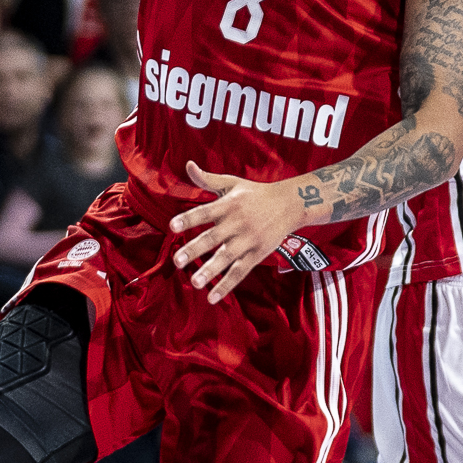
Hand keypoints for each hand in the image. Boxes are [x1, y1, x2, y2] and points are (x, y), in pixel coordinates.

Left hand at [168, 165, 305, 302]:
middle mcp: (237, 223)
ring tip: (194, 282)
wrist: (290, 204)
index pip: (204, 212)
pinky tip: (212, 297)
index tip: (172, 226)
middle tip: (177, 260)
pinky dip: (226, 285)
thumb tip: (188, 165)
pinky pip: (240, 272)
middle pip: (213, 238)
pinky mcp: (257, 254)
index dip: (188, 219)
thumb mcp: (232, 183)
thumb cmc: (255, 193)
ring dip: (210, 271)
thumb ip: (207, 179)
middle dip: (195, 249)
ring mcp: (248, 240)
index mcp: (228, 205)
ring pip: (227, 258)